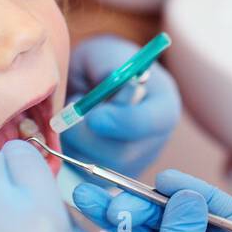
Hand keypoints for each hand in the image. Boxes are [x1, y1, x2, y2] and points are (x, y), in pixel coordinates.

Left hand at [60, 35, 179, 177]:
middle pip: (122, 153)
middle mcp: (154, 140)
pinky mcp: (111, 177)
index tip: (92, 115)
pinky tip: (71, 132)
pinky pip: (85, 175)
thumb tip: (108, 78)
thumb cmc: (103, 64)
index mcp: (163, 106)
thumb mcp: (105, 54)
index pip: (150, 123)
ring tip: (72, 115)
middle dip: (87, 135)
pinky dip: (70, 153)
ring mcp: (134, 162)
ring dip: (74, 142)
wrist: (96, 84)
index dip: (121, 121)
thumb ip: (108, 65)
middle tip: (68, 109)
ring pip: (98, 166)